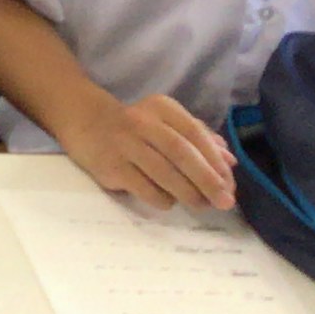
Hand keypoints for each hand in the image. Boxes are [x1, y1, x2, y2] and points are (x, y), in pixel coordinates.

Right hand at [64, 90, 236, 212]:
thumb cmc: (135, 127)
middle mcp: (142, 122)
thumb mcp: (166, 122)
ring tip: (201, 205)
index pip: (195, 134)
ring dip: (189, 193)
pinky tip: (168, 201)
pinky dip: (163, 199)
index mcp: (162, 108)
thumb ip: (198, 138)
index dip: (215, 161)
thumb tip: (229, 162)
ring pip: (164, 173)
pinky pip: (145, 188)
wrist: (85, 122)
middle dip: (207, 180)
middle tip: (225, 202)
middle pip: (182, 153)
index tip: (229, 184)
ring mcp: (124, 144)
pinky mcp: (111, 166)